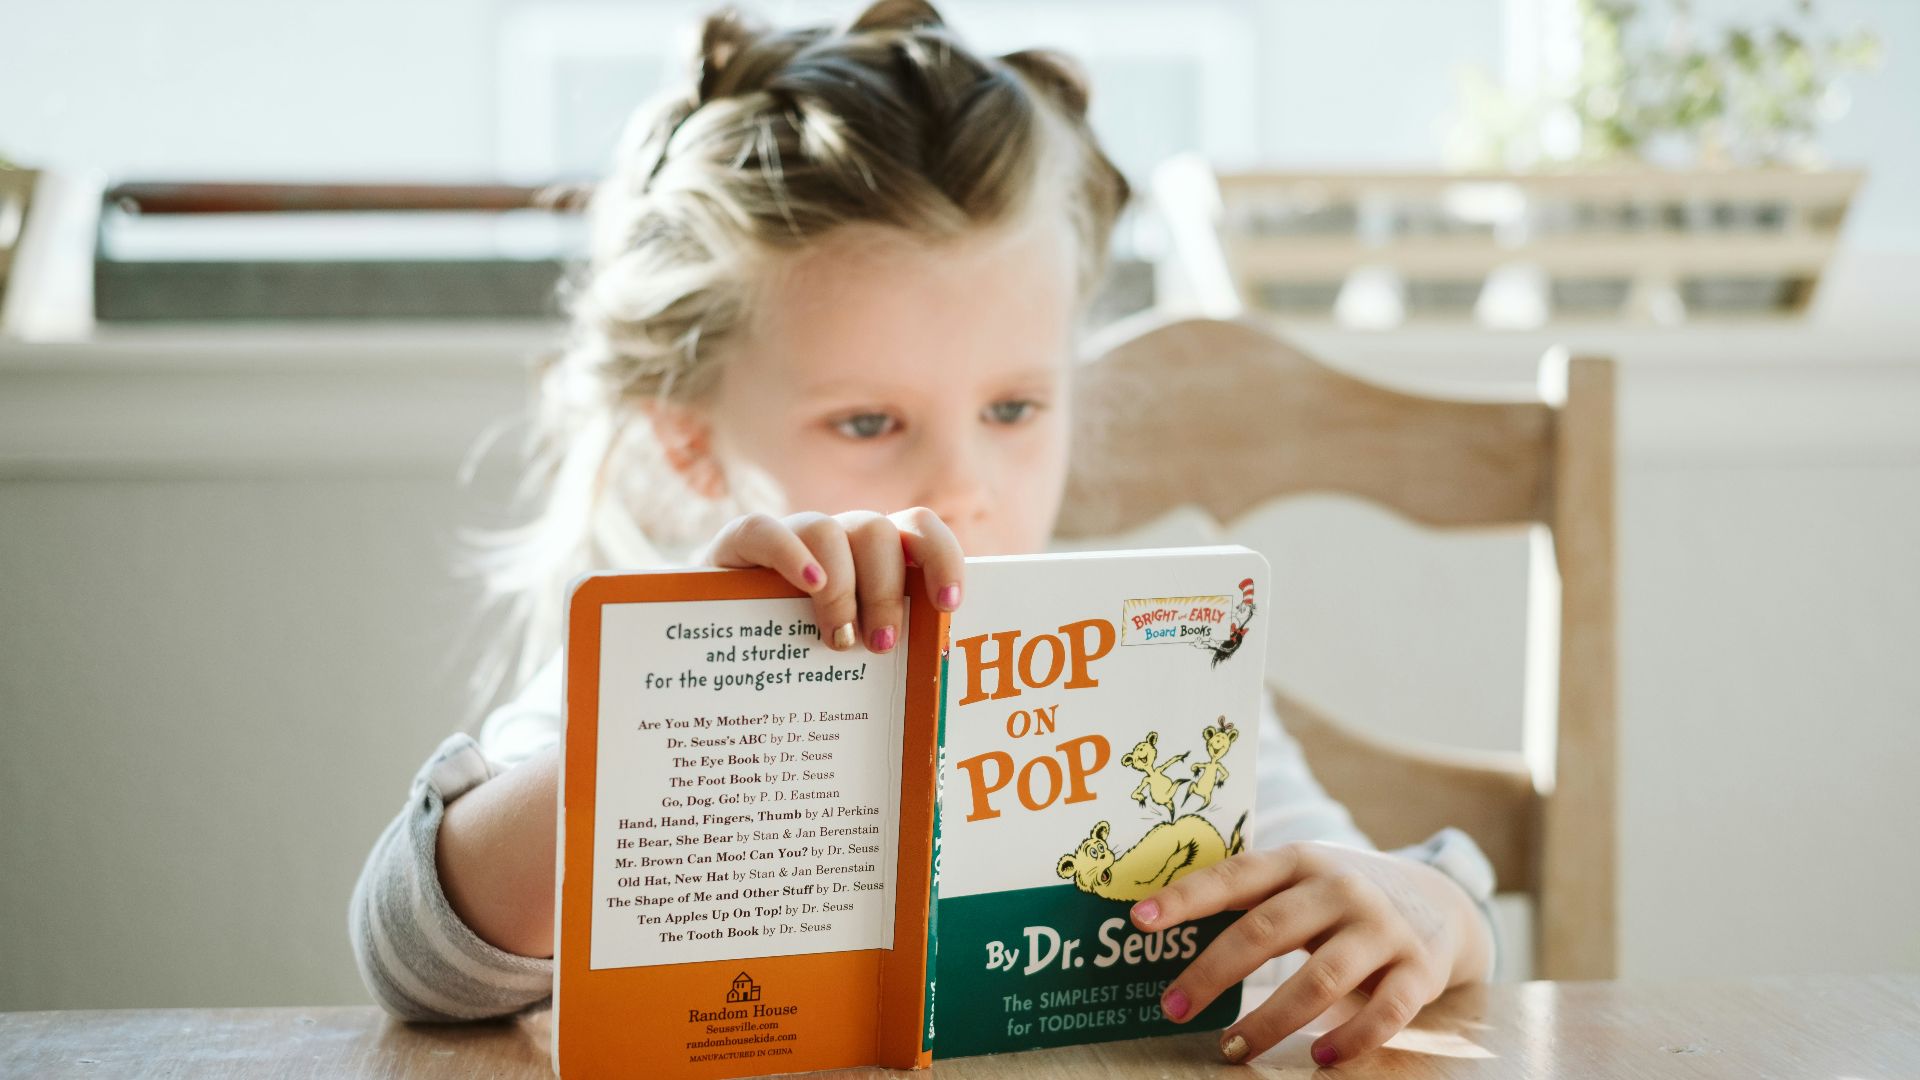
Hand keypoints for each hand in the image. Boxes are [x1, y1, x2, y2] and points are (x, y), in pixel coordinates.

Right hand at [692, 508, 964, 652]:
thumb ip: (880, 655)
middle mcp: (837, 539)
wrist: (713, 646)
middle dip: (888, 591)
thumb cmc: (794, 659)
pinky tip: (809, 587)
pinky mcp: (740, 544)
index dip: (941, 558)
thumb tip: (929, 706)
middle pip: (878, 532)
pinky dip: (793, 556)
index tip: (949, 604)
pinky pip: (767, 531)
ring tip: (838, 641)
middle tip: (881, 646)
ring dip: (844, 588)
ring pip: (831, 530)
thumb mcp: (845, 655)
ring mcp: (790, 537)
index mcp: (872, 558)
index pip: (918, 530)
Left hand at [1132, 841, 1491, 1066]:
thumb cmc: (1340, 898)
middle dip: (1213, 972)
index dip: (1186, 896)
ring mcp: (1382, 929)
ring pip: (1320, 979)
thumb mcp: (1300, 881)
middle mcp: (1340, 889)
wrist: (1439, 900)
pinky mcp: (1418, 969)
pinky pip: (1385, 1012)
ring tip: (1232, 1050)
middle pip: (1266, 930)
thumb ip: (1249, 899)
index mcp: (1299, 861)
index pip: (1235, 876)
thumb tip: (1163, 933)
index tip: (1140, 919)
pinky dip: (1350, 1039)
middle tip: (1172, 1007)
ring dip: (1270, 1020)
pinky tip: (1318, 1059)